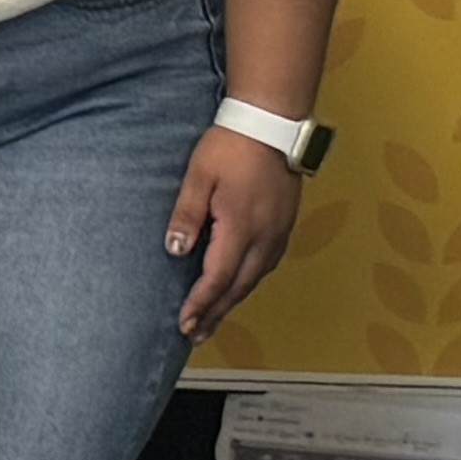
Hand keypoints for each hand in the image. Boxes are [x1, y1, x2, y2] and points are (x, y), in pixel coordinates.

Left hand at [166, 125, 304, 338]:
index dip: (200, 304)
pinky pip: (266, 263)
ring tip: (213, 319)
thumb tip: (175, 252)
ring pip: (255, 278)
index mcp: (241, 227)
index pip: (218, 278)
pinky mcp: (284, 224)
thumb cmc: (231, 146)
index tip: (184, 324)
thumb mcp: (199, 177)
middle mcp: (265, 236)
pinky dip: (249, 281)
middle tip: (195, 335)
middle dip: (216, 313)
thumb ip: (187, 216)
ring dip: (233, 301)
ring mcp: (279, 231)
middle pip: (239, 286)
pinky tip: (238, 286)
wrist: (272, 124)